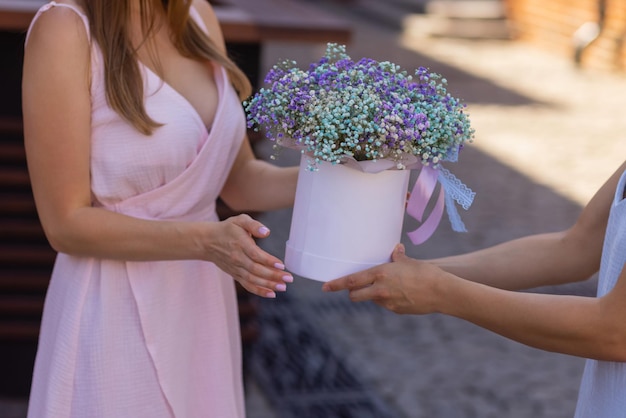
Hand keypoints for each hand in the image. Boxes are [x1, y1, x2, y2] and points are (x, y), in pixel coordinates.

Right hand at [206, 214, 292, 297]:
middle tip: (289, 278)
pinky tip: (271, 294)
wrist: (207, 242)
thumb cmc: (228, 229)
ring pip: (253, 279)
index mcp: (240, 243)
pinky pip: (247, 285)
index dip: (268, 261)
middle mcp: (237, 258)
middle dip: (273, 276)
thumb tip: (266, 232)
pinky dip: (259, 291)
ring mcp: (236, 268)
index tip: (282, 265)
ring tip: (283, 287)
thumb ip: (253, 225)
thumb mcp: (240, 220)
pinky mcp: (235, 274)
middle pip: (256, 270)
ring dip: (268, 285)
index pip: (255, 254)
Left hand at [322, 244, 447, 314]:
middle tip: (354, 288)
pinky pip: (385, 305)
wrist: (442, 292)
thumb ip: (398, 257)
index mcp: (380, 274)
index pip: (352, 281)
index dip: (336, 284)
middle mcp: (380, 290)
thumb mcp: (409, 262)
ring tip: (387, 286)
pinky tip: (400, 294)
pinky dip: (387, 300)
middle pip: (355, 296)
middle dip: (352, 293)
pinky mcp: (396, 311)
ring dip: (372, 295)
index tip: (325, 287)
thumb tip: (396, 249)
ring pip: (371, 300)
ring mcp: (387, 303)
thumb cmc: (426, 273)